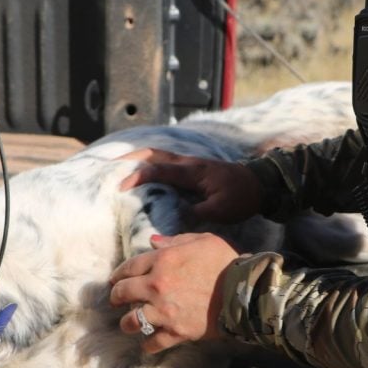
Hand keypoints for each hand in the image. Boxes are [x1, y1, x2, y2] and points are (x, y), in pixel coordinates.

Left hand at [109, 233, 238, 353]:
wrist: (245, 291)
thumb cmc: (226, 262)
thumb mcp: (202, 240)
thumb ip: (174, 240)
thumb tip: (152, 241)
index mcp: (162, 261)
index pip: (128, 268)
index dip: (118, 274)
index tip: (115, 280)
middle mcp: (157, 286)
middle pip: (123, 293)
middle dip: (116, 297)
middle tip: (115, 301)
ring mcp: (164, 311)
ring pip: (131, 321)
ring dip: (127, 323)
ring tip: (128, 323)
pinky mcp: (176, 332)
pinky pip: (153, 343)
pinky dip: (148, 345)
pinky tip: (147, 344)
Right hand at [119, 149, 262, 223]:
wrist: (259, 185)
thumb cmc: (241, 198)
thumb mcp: (220, 210)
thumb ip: (196, 212)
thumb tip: (174, 215)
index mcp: (192, 172)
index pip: (158, 170)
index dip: (137, 177)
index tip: (120, 187)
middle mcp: (188, 163)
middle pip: (153, 153)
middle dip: (130, 158)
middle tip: (108, 165)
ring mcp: (189, 164)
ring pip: (158, 155)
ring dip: (138, 159)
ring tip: (118, 167)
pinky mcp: (192, 169)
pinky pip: (166, 162)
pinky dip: (150, 165)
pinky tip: (142, 174)